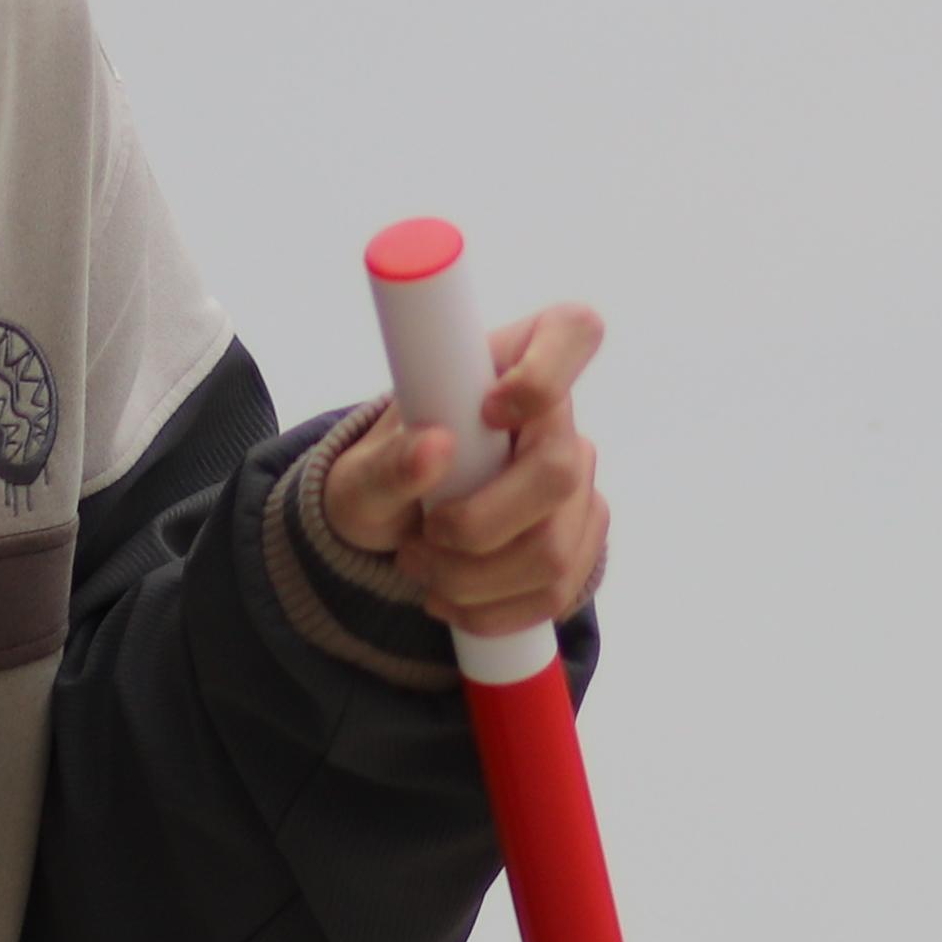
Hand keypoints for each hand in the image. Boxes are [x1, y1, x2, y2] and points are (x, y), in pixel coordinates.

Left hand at [316, 304, 612, 639]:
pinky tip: (456, 601)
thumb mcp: (360, 472)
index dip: (546, 373)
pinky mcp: (581, 540)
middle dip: (478, 527)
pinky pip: (558, 591)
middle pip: (561, 472)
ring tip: (425, 570)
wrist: (394, 528)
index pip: (571, 331)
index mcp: (509, 363)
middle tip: (424, 537)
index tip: (491, 410)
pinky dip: (494, 610)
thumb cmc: (383, 475)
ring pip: (556, 548)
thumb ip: (389, 461)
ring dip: (475, 580)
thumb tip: (435, 449)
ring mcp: (579, 483)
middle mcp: (558, 419)